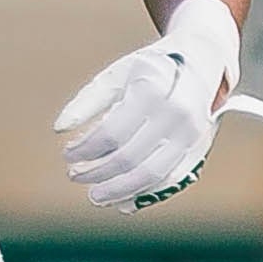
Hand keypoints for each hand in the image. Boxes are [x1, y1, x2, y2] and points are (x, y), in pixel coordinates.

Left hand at [55, 0, 261, 210]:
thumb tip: (59, 128)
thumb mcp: (118, 73)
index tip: (67, 154)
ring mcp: (191, 135)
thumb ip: (87, 100)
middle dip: (97, 173)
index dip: (84, 149)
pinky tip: (122, 201)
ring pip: (152, 175)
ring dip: (119, 190)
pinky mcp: (199, 149)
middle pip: (130, 158)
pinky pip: (171, 180)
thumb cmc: (151, 68)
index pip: (110, 133)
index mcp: (151, 90)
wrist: (203, 61)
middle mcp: (176, 114)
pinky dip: (145, 194)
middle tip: (75, 176)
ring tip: (95, 195)